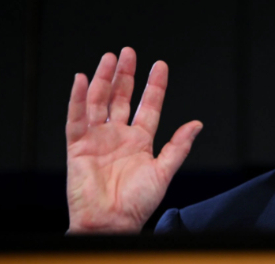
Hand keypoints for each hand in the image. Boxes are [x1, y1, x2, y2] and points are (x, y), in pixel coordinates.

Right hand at [66, 47, 201, 232]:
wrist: (111, 223)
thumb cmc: (137, 203)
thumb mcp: (164, 172)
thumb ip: (179, 146)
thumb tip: (197, 124)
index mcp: (140, 140)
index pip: (149, 106)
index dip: (154, 86)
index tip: (160, 65)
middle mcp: (119, 135)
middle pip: (122, 98)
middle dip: (126, 75)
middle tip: (129, 52)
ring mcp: (98, 138)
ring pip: (99, 101)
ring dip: (103, 79)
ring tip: (109, 58)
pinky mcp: (78, 146)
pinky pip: (76, 118)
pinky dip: (77, 99)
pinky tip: (81, 79)